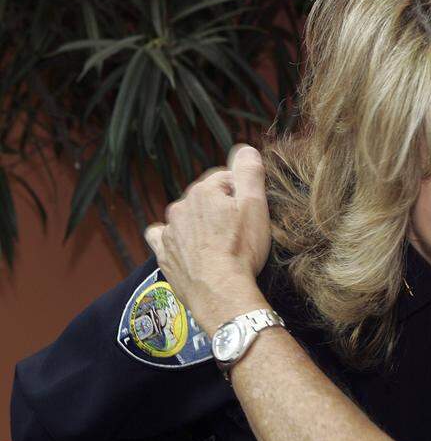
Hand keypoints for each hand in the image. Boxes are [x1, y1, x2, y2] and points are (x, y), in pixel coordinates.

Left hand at [145, 144, 272, 334]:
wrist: (220, 292)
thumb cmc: (241, 251)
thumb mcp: (256, 206)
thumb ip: (249, 172)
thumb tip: (246, 148)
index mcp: (204, 191)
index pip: (226, 179)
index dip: (242, 193)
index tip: (251, 211)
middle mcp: (181, 206)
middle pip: (206, 197)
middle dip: (221, 208)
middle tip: (240, 230)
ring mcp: (170, 231)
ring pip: (187, 217)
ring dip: (201, 224)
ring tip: (219, 244)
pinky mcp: (164, 253)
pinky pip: (163, 237)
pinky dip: (175, 239)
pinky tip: (189, 248)